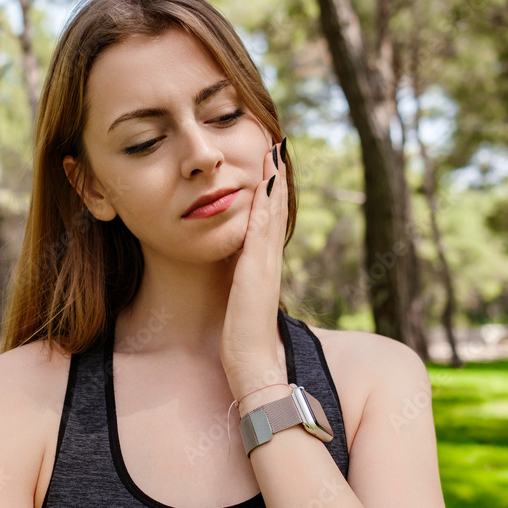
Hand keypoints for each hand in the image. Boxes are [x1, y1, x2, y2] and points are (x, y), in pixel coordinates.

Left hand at [220, 139, 289, 399]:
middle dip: (275, 175)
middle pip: (275, 208)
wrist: (254, 366)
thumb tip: (231, 277)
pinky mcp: (258, 270)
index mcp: (262, 266)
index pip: (268, 220)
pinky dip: (268, 202)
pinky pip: (264, 228)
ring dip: (275, 179)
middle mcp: (268, 260)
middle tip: (276, 141)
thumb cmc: (243, 342)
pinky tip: (266, 180)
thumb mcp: (238, 303)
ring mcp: (266, 263)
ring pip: (274, 212)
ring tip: (274, 148)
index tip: (268, 163)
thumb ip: (238, 286)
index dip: (270, 191)